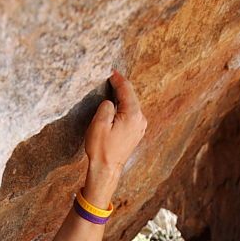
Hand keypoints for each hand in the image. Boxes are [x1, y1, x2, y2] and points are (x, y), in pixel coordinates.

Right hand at [82, 70, 146, 204]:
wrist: (106, 169)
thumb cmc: (101, 148)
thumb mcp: (99, 123)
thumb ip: (106, 106)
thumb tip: (110, 102)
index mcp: (132, 114)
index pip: (126, 89)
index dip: (118, 79)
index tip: (111, 71)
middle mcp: (140, 119)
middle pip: (131, 96)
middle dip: (121, 87)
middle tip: (111, 78)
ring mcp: (140, 127)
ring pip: (131, 106)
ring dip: (122, 99)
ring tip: (112, 91)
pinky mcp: (136, 133)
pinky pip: (131, 115)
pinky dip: (124, 109)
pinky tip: (116, 108)